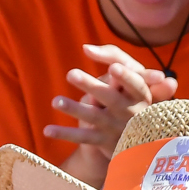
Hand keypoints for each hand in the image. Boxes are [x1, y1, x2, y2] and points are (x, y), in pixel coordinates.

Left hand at [48, 46, 179, 183]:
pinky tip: (48, 130)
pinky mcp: (105, 141)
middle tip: (71, 74)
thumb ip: (112, 58)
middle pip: (111, 98)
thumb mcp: (131, 81)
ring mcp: (117, 127)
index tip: (113, 68)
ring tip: (56, 101)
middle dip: (92, 86)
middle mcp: (132, 111)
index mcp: (141, 94)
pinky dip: (65, 134)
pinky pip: (84, 137)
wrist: (138, 141)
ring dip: (75, 109)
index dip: (125, 76)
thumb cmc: (131, 99)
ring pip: (95, 116)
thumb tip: (86, 48)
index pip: (135, 83)